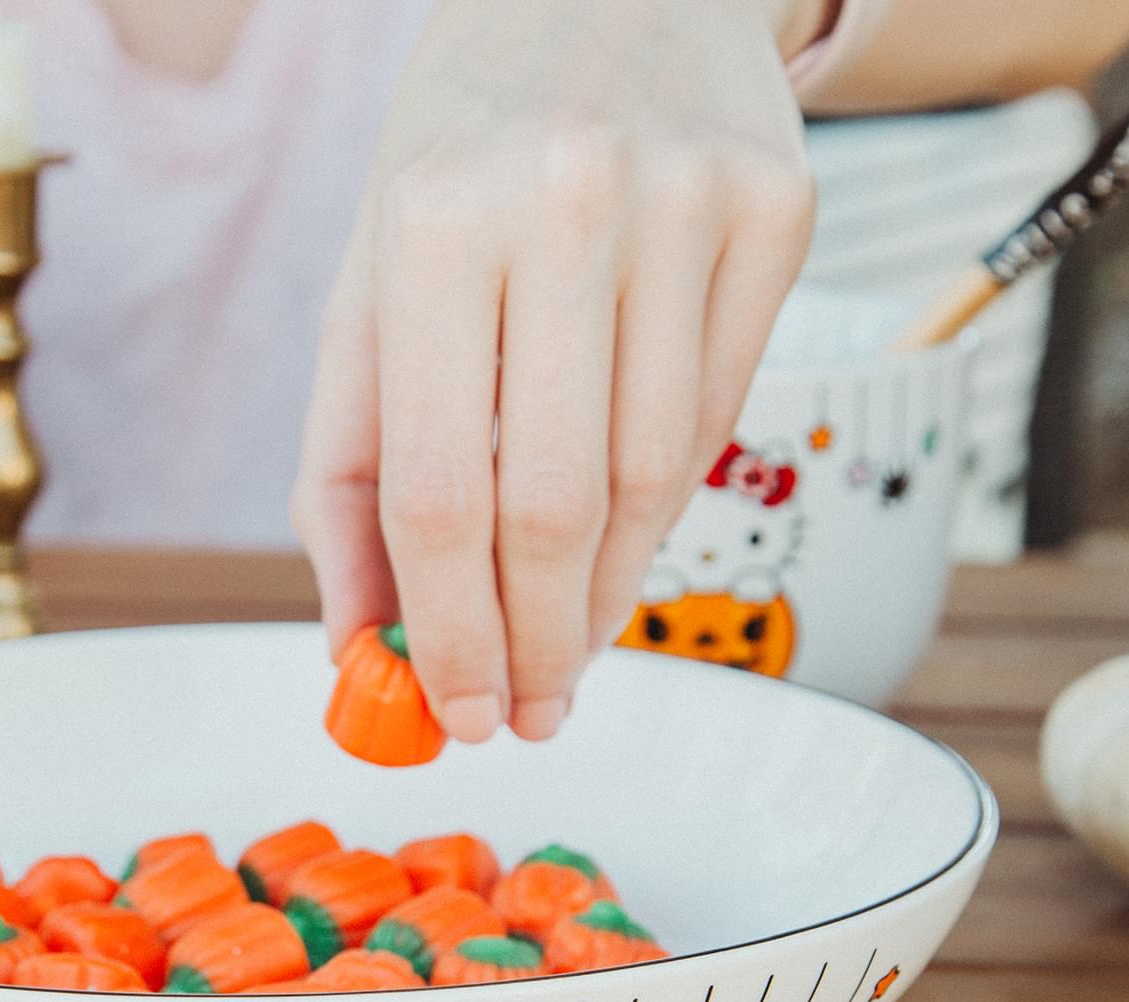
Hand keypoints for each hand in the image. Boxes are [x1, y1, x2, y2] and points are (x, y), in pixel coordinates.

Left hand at [293, 0, 820, 741]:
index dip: (447, 633)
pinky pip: (716, 422)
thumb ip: (348, 471)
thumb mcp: (368, 289)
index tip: (456, 716)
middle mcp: (571, 205)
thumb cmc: (460, 158)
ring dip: (603, 599)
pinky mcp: (781, 213)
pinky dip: (661, 515)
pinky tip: (618, 552)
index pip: (441, 491)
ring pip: (652, 481)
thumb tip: (360, 642)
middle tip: (524, 717)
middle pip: (552, 506)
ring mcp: (692, 205)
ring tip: (565, 653)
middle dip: (532, 645)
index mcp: (437, 222)